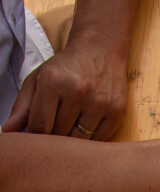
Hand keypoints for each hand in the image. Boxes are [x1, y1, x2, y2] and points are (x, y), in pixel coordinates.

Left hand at [3, 33, 128, 140]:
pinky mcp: (117, 111)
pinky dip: (91, 139)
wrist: (101, 50)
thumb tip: (7, 131)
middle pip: (59, 135)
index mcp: (53, 81)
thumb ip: (21, 107)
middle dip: (54, 137)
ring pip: (79, 141)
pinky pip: (99, 140)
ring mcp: (100, 102)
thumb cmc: (66, 67)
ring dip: (72, 140)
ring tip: (71, 128)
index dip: (35, 136)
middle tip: (55, 129)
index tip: (37, 135)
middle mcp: (77, 91)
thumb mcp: (39, 80)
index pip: (39, 126)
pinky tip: (87, 127)